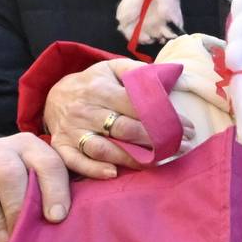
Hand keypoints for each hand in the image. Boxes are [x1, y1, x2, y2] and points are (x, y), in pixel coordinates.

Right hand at [42, 59, 188, 179]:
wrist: (54, 95)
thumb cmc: (93, 83)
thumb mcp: (112, 68)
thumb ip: (136, 71)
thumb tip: (169, 75)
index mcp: (99, 89)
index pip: (135, 106)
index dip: (163, 118)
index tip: (187, 128)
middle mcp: (85, 110)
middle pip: (123, 129)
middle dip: (155, 140)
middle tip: (182, 147)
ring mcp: (72, 130)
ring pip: (103, 148)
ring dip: (132, 159)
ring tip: (158, 162)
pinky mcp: (62, 146)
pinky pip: (76, 161)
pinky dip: (93, 169)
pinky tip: (114, 173)